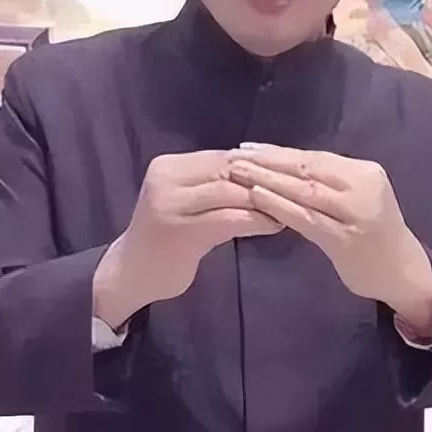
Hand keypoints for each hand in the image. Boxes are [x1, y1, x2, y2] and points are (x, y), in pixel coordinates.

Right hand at [93, 151, 281, 328]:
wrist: (130, 275)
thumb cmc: (168, 239)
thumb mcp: (190, 203)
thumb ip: (216, 184)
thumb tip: (266, 170)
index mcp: (170, 165)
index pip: (225, 156)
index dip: (261, 164)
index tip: (292, 173)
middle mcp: (166, 177)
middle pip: (229, 170)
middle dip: (267, 180)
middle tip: (301, 190)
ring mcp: (169, 203)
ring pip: (230, 192)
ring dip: (266, 200)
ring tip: (293, 208)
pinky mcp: (179, 231)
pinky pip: (228, 219)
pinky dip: (256, 221)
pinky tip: (275, 226)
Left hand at [227, 146, 431, 335]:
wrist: (404, 273)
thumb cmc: (374, 236)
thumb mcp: (356, 200)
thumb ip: (328, 184)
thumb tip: (282, 166)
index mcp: (365, 172)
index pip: (314, 157)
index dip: (278, 152)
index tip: (247, 146)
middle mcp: (364, 186)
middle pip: (307, 168)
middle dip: (267, 161)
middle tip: (233, 156)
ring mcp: (357, 212)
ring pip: (305, 190)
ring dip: (266, 180)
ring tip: (236, 173)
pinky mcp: (347, 239)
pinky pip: (307, 218)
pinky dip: (279, 206)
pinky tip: (256, 198)